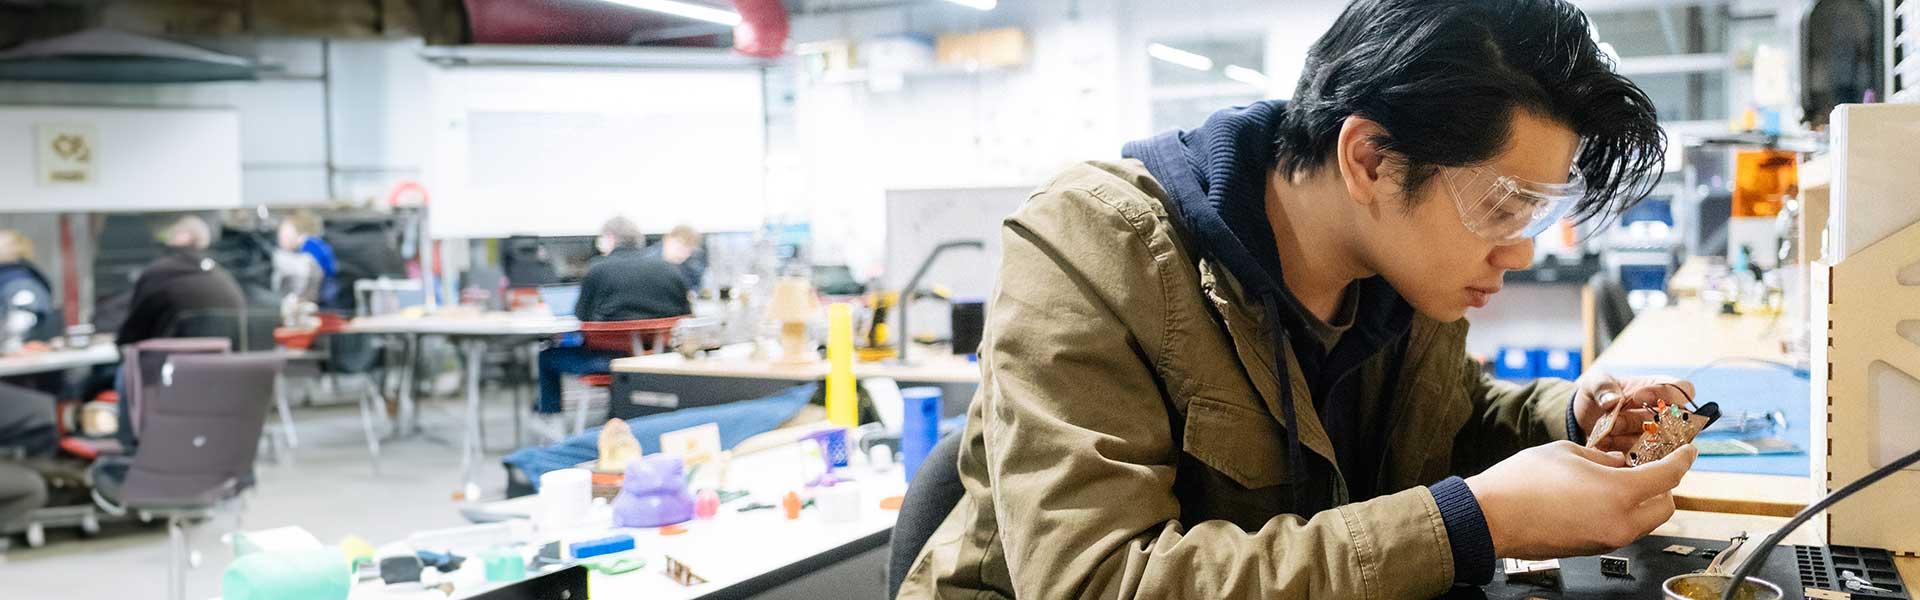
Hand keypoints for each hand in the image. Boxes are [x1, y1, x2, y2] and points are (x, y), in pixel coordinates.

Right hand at [1466, 441, 1696, 559]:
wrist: (1490, 518)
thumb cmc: (1522, 483)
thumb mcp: (1567, 453)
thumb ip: (1603, 458)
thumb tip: (1620, 464)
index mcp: (1619, 493)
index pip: (1668, 475)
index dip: (1683, 459)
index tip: (1688, 450)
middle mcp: (1620, 522)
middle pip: (1665, 506)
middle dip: (1664, 485)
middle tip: (1651, 465)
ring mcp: (1607, 539)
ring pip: (1645, 521)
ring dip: (1642, 501)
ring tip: (1620, 480)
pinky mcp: (1592, 548)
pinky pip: (1621, 529)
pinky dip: (1622, 512)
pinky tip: (1600, 497)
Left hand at [1574, 371, 1696, 452]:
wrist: (1583, 420)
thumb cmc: (1597, 395)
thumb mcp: (1594, 383)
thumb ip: (1602, 385)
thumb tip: (1613, 400)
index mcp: (1660, 388)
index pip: (1682, 389)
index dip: (1665, 393)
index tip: (1638, 396)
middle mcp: (1665, 414)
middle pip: (1674, 421)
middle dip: (1642, 421)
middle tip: (1616, 422)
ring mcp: (1659, 437)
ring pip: (1658, 442)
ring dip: (1630, 438)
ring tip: (1606, 433)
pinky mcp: (1646, 455)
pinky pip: (1645, 458)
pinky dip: (1623, 451)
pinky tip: (1604, 444)